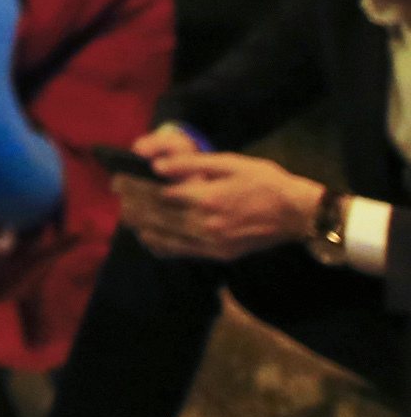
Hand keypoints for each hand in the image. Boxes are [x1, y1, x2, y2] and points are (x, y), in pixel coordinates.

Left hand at [117, 139, 322, 261]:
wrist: (299, 213)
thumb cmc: (265, 182)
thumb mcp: (230, 163)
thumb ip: (191, 164)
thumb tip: (157, 166)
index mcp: (206, 197)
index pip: (159, 194)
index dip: (137, 188)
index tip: (120, 182)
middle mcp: (205, 222)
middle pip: (158, 217)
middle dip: (134, 208)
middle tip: (118, 201)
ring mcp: (213, 242)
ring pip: (167, 236)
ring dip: (144, 227)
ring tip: (127, 219)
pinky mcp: (221, 254)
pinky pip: (184, 253)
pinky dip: (164, 247)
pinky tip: (150, 241)